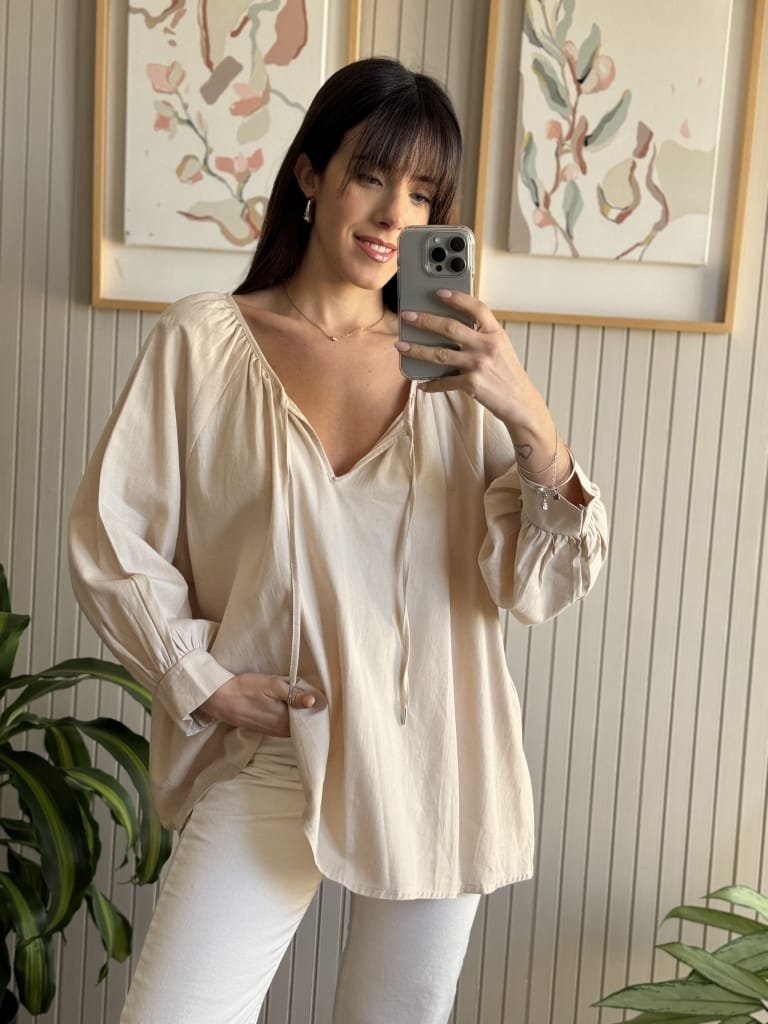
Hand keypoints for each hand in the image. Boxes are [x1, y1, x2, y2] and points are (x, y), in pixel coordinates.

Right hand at [197, 673, 315, 736]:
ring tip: (296, 700)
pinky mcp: (264, 729)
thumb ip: (294, 694)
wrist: (220, 699)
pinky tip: (284, 706)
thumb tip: (313, 702)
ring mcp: (272, 731)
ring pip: (292, 725)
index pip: (308, 718)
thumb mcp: (272, 685)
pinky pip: (282, 726)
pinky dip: (287, 717)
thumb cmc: (246, 689)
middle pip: (301, 723)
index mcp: (285, 720)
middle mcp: (280, 730)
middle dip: (306, 712)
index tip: (316, 696)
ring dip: (296, 715)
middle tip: (307, 695)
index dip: (314, 708)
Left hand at [394, 289, 547, 432]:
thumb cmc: (508, 375)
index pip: (477, 308)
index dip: (458, 298)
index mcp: (495, 333)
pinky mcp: (471, 384)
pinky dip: (431, 384)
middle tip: (407, 317)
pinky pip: (444, 382)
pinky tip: (421, 384)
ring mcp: (478, 365)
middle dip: (425, 320)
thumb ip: (482, 336)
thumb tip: (452, 330)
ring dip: (417, 349)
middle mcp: (487, 346)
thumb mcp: (501, 348)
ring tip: (401, 345)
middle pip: (450, 328)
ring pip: (440, 354)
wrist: (521, 402)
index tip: (439, 292)